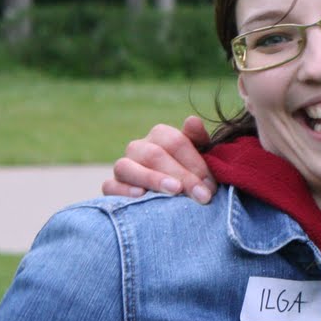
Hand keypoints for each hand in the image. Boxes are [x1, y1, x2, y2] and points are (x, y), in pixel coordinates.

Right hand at [101, 116, 217, 203]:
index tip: (210, 185)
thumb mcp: (200, 158)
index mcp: (160, 136)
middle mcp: (138, 148)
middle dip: (181, 175)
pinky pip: (110, 186)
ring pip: (127, 167)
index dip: (195, 163)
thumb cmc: (190, 176)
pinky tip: (141, 196)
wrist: (172, 200)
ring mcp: (122, 167)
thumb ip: (198, 139)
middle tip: (202, 196)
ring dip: (152, 179)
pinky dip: (123, 190)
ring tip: (174, 190)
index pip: (175, 141)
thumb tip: (192, 120)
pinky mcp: (110, 188)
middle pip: (154, 154)